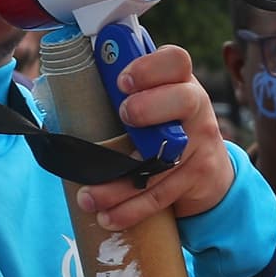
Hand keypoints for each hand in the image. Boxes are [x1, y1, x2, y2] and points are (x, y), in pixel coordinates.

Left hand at [74, 43, 234, 230]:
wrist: (210, 170)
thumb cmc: (165, 125)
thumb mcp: (156, 100)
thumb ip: (125, 91)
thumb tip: (66, 83)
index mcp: (180, 81)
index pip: (175, 61)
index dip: (150, 68)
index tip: (122, 81)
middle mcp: (196, 108)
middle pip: (183, 100)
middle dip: (150, 107)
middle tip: (125, 116)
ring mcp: (201, 143)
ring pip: (164, 159)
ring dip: (121, 182)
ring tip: (88, 195)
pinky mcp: (198, 177)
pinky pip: (161, 195)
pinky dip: (131, 209)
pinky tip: (106, 216)